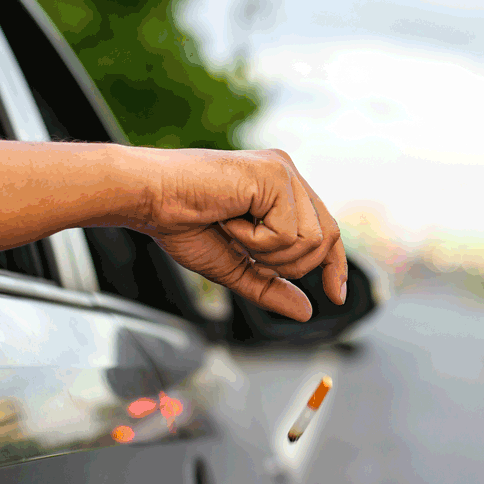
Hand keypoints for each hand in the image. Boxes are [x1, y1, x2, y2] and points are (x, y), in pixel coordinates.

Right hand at [128, 147, 345, 321]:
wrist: (148, 199)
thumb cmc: (181, 223)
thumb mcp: (234, 267)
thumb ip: (270, 286)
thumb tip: (306, 312)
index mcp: (281, 190)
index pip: (326, 231)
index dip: (334, 265)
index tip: (335, 296)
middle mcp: (288, 175)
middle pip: (326, 238)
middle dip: (288, 263)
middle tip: (244, 248)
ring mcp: (283, 172)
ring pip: (311, 240)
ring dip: (267, 251)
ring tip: (232, 230)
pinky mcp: (274, 174)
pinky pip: (288, 232)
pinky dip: (255, 240)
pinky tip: (229, 220)